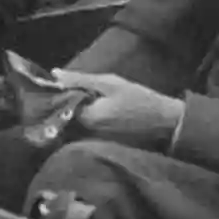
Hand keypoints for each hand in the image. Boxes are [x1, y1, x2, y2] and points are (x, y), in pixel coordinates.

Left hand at [52, 69, 183, 150]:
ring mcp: (94, 142)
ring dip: (80, 111)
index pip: (62, 105)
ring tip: (92, 99)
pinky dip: (90, 120)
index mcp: (87, 118)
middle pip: (68, 116)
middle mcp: (86, 135)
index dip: (63, 92)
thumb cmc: (139, 99)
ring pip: (77, 123)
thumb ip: (81, 79)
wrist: (164, 122)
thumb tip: (54, 74)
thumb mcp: (110, 83)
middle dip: (71, 102)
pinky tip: (101, 111)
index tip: (68, 83)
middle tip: (84, 90)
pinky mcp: (101, 144)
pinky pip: (87, 130)